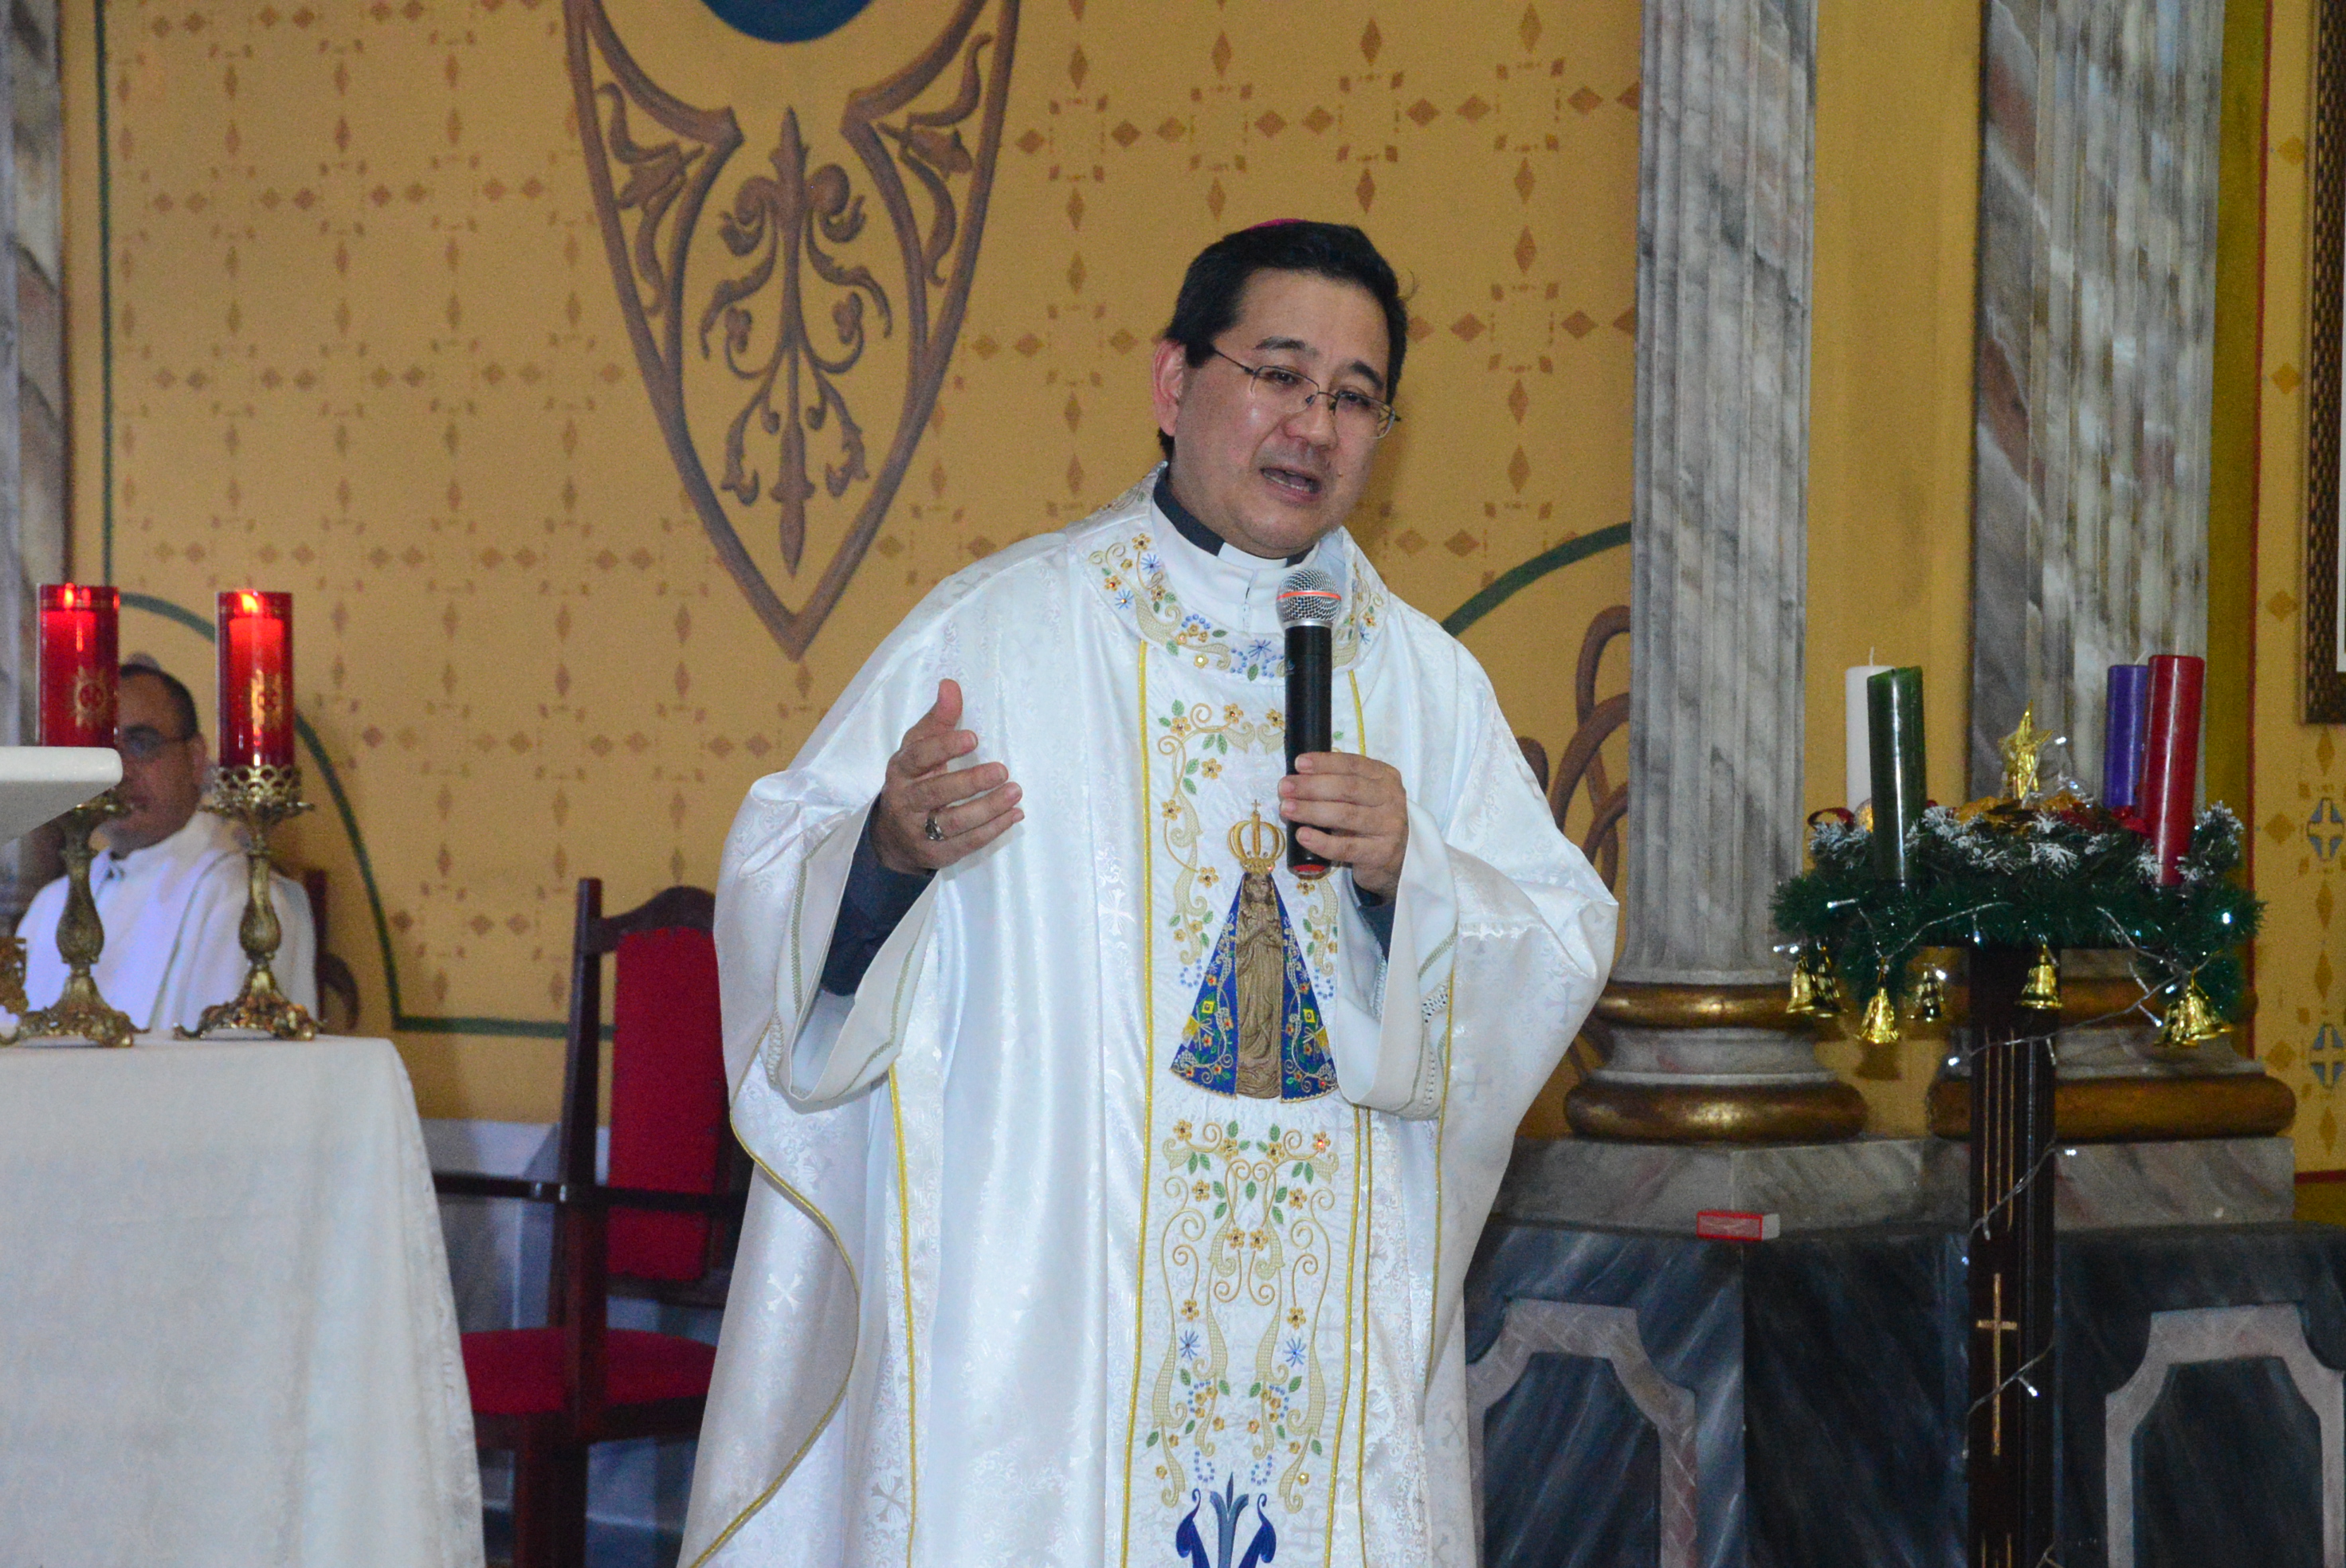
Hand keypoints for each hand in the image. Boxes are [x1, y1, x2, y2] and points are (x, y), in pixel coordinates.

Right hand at [869, 679, 1023, 873]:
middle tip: (1002, 770)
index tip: (973, 738)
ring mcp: (918, 831)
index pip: (918, 757)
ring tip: (1015, 793)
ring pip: (952, 822)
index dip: (944, 748)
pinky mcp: (935, 854)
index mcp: (901, 770)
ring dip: (987, 809)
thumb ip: (939, 719)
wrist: (893, 836)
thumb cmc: (914, 780)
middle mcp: (906, 801)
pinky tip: (1014, 815)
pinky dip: (991, 830)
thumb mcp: (919, 748)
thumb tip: (950, 685)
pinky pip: (965, 844)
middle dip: (970, 782)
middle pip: (935, 792)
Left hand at [1278, 753, 1407, 898]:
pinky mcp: (1380, 853)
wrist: (1396, 859)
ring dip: (1312, 810)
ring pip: (1346, 815)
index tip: (1298, 764)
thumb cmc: (1370, 821)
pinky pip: (1346, 847)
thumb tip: (1296, 780)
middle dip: (1312, 786)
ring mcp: (1388, 827)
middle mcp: (1391, 799)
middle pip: (1348, 788)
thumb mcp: (1362, 797)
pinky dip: (1321, 841)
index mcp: (1385, 778)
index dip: (1325, 763)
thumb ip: (1339, 785)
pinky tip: (1302, 835)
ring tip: (1287, 809)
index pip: (1353, 765)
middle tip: (1285, 787)